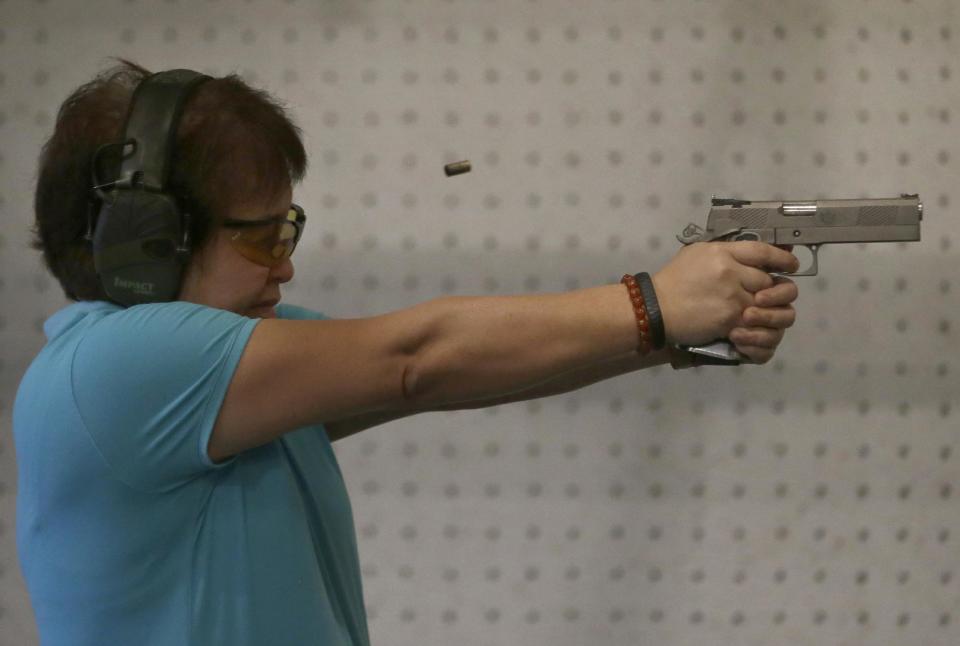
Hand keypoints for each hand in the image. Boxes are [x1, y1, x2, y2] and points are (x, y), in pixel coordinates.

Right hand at [652, 241, 799, 346]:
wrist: (656, 308)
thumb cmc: (673, 279)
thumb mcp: (696, 254)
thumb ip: (723, 252)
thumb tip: (747, 255)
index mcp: (722, 252)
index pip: (763, 251)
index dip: (782, 258)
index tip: (791, 264)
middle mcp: (731, 272)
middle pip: (768, 280)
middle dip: (771, 288)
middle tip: (768, 293)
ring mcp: (733, 297)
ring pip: (766, 303)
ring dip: (765, 308)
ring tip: (756, 310)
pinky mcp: (730, 319)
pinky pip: (754, 322)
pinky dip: (755, 325)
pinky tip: (749, 324)